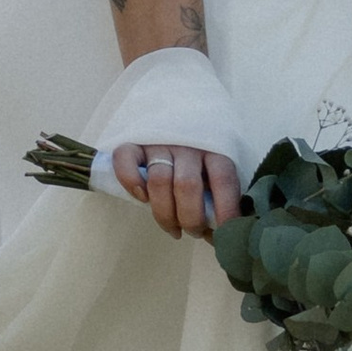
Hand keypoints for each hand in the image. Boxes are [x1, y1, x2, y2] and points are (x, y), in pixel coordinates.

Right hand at [110, 141, 242, 236]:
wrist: (183, 115)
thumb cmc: (204, 155)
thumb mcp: (220, 168)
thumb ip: (222, 193)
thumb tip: (223, 232)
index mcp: (216, 147)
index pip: (224, 179)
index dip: (226, 211)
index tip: (225, 235)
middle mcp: (188, 142)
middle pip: (187, 185)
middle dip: (191, 219)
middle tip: (193, 232)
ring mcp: (160, 141)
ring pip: (158, 180)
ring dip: (165, 214)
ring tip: (173, 228)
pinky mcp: (136, 140)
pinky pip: (125, 159)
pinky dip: (130, 181)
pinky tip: (142, 198)